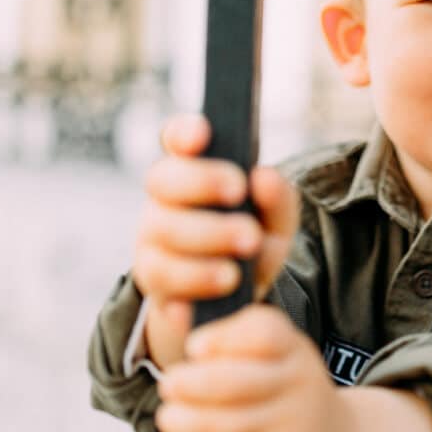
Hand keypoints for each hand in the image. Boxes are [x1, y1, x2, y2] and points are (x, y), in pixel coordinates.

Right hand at [132, 114, 299, 368]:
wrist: (233, 300)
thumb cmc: (252, 242)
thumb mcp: (276, 221)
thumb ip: (278, 198)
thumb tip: (264, 178)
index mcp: (194, 172)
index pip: (177, 138)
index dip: (184, 132)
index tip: (202, 135)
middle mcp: (165, 202)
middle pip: (163, 178)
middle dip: (201, 181)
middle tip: (238, 192)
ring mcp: (153, 242)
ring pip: (162, 232)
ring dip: (205, 240)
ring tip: (239, 259)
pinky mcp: (154, 283)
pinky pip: (161, 284)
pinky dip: (188, 289)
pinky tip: (212, 294)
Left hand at [156, 305, 346, 431]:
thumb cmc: (284, 381)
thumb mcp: (277, 347)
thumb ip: (231, 330)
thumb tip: (175, 312)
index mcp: (294, 350)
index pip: (263, 334)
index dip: (221, 338)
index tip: (193, 347)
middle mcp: (296, 387)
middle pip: (231, 383)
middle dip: (186, 384)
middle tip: (169, 384)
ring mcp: (285, 430)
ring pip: (217, 427)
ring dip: (179, 421)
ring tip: (168, 415)